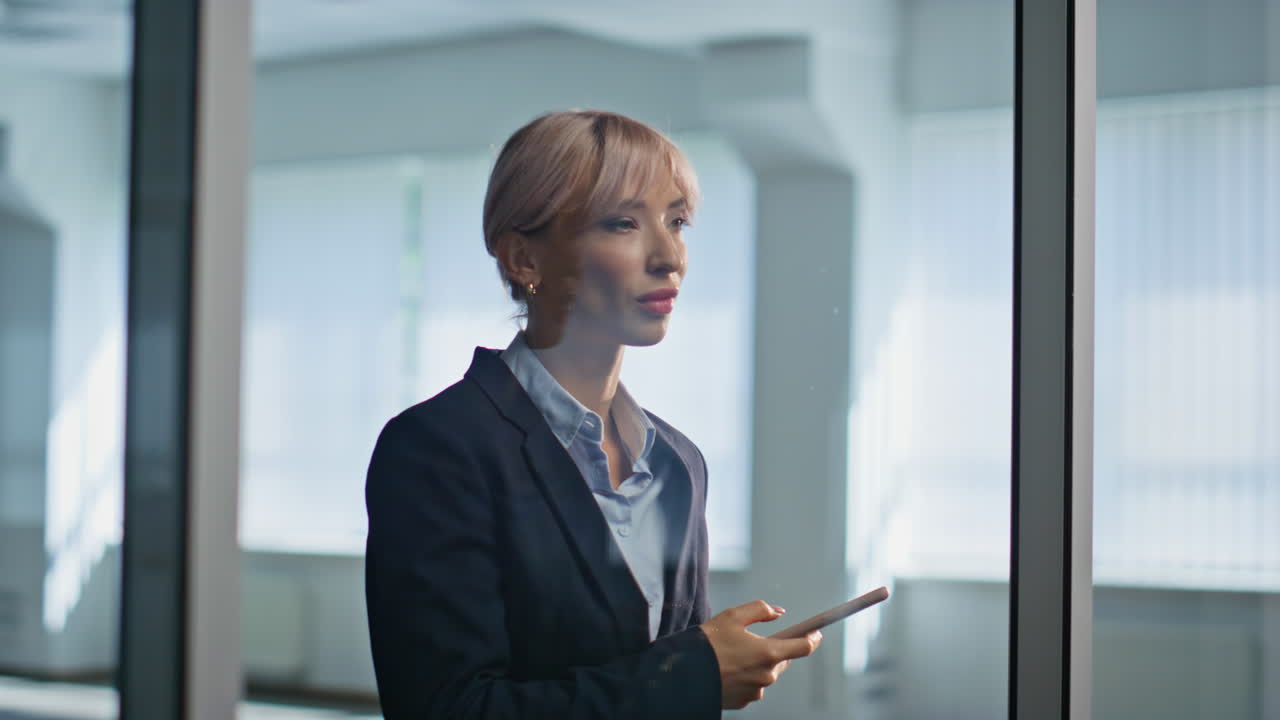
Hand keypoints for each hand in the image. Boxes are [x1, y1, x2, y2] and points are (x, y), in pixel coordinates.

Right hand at [700, 600, 822, 709]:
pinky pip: (752, 686)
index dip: (813, 638)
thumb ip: (760, 609)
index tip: (816, 633)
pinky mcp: (743, 702)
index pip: (803, 647)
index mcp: (769, 653)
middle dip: (777, 649)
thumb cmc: (708, 642)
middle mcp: (766, 675)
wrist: (683, 673)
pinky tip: (730, 669)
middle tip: (762, 639)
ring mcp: (755, 691)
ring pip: (767, 673)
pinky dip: (746, 676)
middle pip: (783, 660)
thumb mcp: (733, 616)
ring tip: (738, 654)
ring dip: (759, 663)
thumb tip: (778, 612)